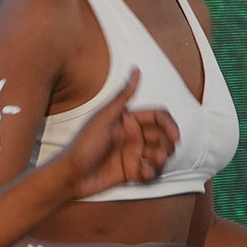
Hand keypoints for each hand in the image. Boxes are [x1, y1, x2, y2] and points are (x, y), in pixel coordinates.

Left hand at [56, 69, 180, 200]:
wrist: (71, 176)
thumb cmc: (83, 145)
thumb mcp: (104, 119)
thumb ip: (123, 96)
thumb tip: (136, 70)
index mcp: (128, 120)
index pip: (158, 118)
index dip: (170, 125)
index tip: (175, 137)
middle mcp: (133, 135)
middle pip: (164, 137)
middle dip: (166, 146)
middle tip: (158, 156)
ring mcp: (133, 153)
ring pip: (161, 155)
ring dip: (160, 161)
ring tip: (149, 166)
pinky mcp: (132, 171)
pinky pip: (151, 172)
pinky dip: (151, 174)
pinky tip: (141, 175)